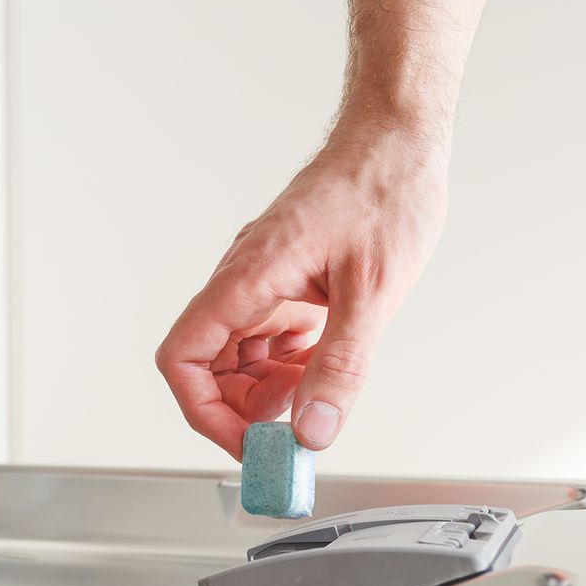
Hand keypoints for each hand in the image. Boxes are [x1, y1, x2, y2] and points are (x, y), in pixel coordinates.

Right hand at [155, 113, 448, 458]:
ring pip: (239, 355)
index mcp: (248, 276)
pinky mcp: (287, 280)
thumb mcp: (372, 293)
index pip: (184, 357)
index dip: (203, 411)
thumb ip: (339, 367)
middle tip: (291, 434)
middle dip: (243, 408)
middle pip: (207, 365)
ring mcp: (263, 280)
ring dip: (270, 389)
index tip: (245, 444)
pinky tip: (324, 364)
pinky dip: (291, 364)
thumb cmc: (384, 191)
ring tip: (316, 396)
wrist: (402, 141)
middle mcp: (245, 279)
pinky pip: (269, 336)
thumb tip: (314, 429)